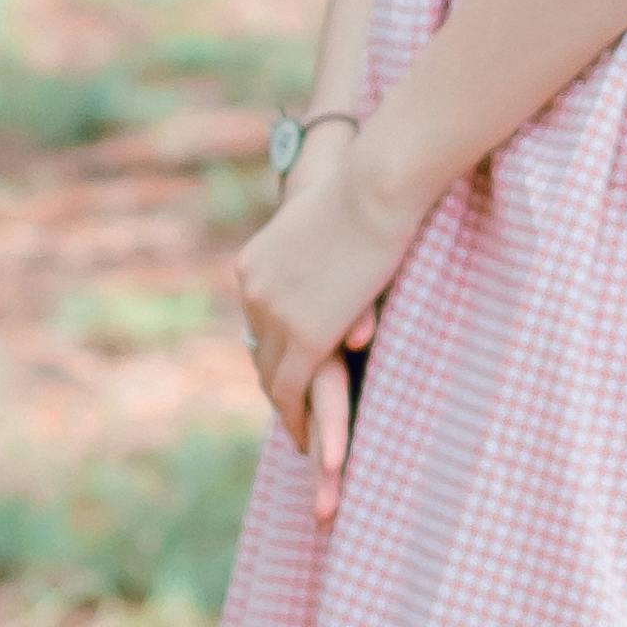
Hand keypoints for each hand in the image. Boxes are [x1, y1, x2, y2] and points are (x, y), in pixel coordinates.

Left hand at [231, 125, 415, 522]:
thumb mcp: (323, 218)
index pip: (259, 322)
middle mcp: (253, 292)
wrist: (373, 184)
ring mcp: (275, 317)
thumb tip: (329, 255)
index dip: (274, 350)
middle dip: (277, 385)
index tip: (286, 373)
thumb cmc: (365, 188)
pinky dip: (297, 421)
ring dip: (287, 410)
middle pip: (261, 353)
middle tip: (292, 416)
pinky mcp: (305, 339)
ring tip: (302, 437)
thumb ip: (317, 245)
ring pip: (273, 379)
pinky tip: (307, 442)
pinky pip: (292, 392)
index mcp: (253, 265)